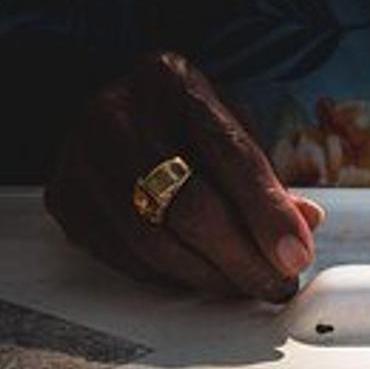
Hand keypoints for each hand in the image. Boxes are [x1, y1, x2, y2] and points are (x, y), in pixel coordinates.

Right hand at [44, 52, 323, 301]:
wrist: (117, 113)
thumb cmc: (185, 124)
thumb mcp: (232, 130)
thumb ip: (266, 179)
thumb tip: (304, 224)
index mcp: (170, 81)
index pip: (228, 154)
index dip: (267, 214)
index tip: (296, 258)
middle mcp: (116, 113)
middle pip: (189, 207)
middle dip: (244, 260)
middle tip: (276, 285)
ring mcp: (81, 156)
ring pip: (155, 243)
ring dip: (212, 279)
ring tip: (247, 288)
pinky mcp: (66, 199)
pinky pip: (126, 259)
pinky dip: (173, 279)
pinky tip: (202, 278)